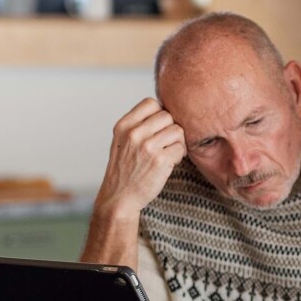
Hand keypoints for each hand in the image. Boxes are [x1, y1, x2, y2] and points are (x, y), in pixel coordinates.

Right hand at [94, 98, 185, 219]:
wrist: (119, 197)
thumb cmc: (125, 169)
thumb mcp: (122, 141)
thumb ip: (139, 125)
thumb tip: (165, 110)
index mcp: (124, 125)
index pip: (151, 103)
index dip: (160, 113)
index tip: (159, 128)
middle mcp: (134, 133)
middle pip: (167, 116)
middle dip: (171, 129)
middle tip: (166, 143)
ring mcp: (147, 147)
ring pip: (178, 130)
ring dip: (178, 142)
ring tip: (168, 153)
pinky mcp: (160, 161)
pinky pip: (181, 148)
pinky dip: (179, 156)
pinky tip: (170, 163)